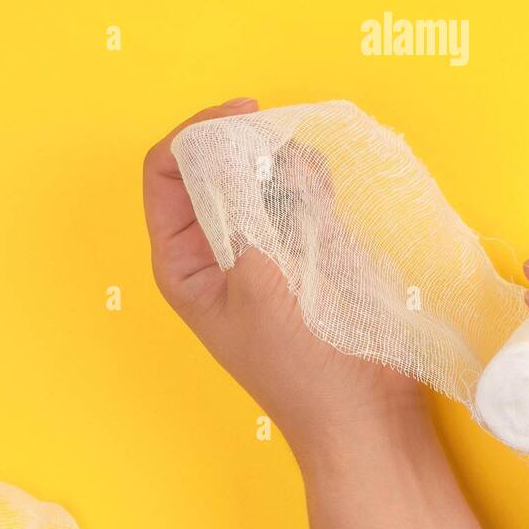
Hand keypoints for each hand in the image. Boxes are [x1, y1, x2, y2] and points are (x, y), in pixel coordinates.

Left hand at [143, 97, 516, 528]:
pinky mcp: (308, 246)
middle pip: (213, 165)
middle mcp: (217, 246)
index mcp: (184, 260)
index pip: (167, 173)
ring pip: (260, 174)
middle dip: (245, 142)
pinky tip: (327, 187)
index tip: (243, 115)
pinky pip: (301, 193)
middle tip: (284, 139)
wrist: (362, 413)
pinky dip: (312, 177)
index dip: (197, 133)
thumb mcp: (260, 284)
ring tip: (311, 179)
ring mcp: (264, 244)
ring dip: (282, 159)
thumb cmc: (300, 363)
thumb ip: (253, 212)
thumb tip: (261, 149)